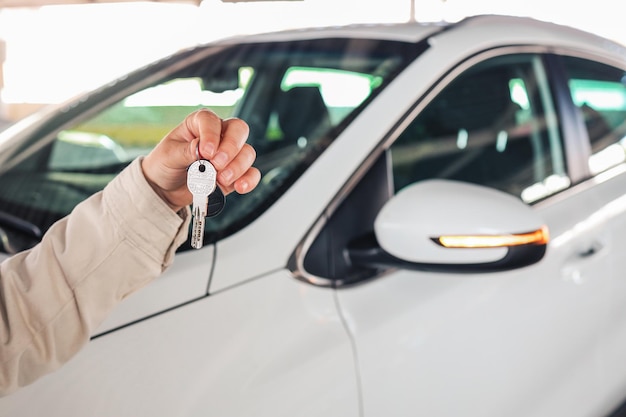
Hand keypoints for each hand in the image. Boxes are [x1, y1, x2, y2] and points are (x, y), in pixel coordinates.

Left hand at [141, 109, 260, 211]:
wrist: (165, 189)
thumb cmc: (164, 165)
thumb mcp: (168, 156)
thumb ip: (186, 151)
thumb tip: (201, 148)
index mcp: (198, 124)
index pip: (211, 120)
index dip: (211, 134)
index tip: (206, 151)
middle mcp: (218, 136)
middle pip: (238, 130)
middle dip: (231, 147)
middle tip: (217, 163)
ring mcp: (229, 155)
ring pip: (247, 152)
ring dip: (237, 166)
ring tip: (220, 179)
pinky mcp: (234, 174)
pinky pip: (250, 173)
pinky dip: (248, 180)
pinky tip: (239, 186)